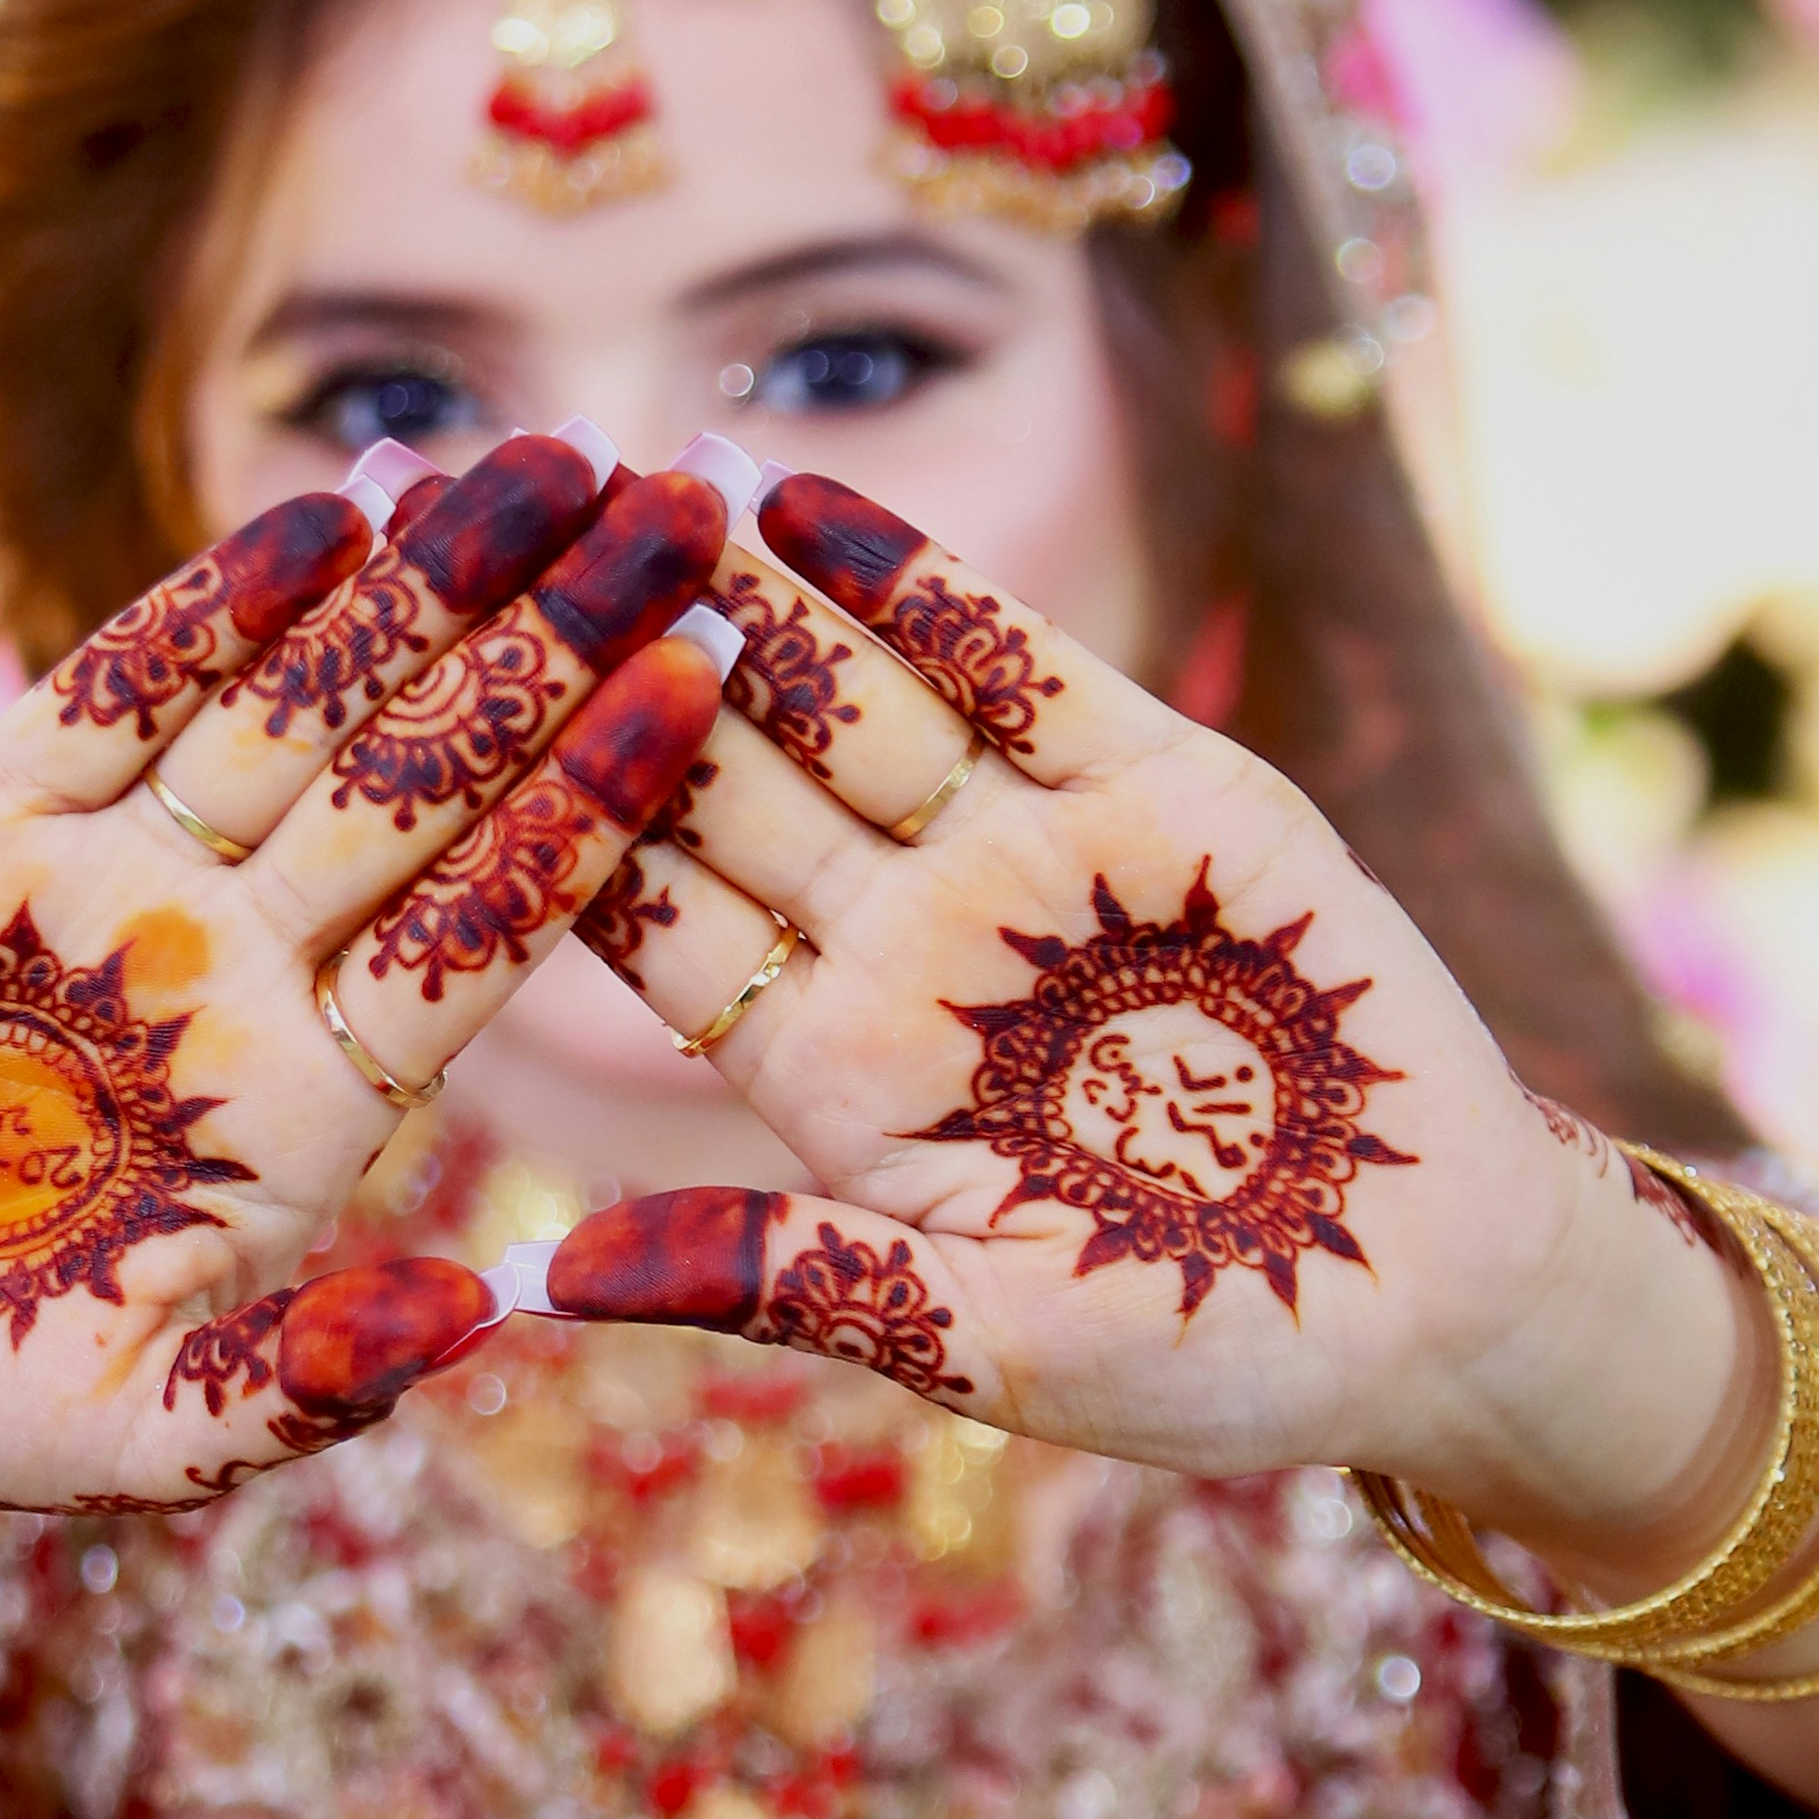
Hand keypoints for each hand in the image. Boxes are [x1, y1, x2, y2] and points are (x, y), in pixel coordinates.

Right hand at [0, 439, 733, 1516]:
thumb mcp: (131, 1431)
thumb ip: (296, 1388)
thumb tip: (476, 1321)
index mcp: (320, 1091)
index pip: (490, 918)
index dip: (594, 795)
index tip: (706, 677)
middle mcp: (246, 962)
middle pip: (432, 775)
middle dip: (554, 639)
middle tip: (688, 504)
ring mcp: (121, 877)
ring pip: (300, 705)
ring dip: (420, 583)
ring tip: (546, 465)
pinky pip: (117, 692)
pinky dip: (211, 605)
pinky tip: (330, 517)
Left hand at [537, 474, 1748, 1535]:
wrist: (1436, 1296)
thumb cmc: (1206, 1349)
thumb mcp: (982, 1340)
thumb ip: (782, 1281)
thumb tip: (544, 1278)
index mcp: (831, 1073)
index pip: (644, 925)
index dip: (522, 823)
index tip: (383, 730)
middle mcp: (903, 940)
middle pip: (713, 777)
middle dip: (587, 655)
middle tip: (446, 533)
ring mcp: (1025, 851)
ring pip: (839, 694)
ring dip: (722, 584)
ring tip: (592, 469)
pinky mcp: (1159, 785)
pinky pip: (1011, 663)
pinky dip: (910, 579)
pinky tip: (796, 493)